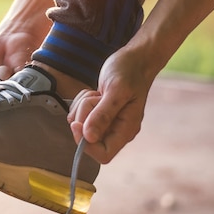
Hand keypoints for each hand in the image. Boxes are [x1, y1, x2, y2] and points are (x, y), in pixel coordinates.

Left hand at [67, 46, 153, 163]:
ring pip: (81, 124)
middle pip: (88, 138)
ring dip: (82, 107)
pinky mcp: (98, 113)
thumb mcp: (116, 91)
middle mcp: (116, 130)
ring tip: (98, 93)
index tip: (77, 124)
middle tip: (95, 98)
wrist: (135, 58)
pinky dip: (81, 102)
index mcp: (126, 130)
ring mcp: (106, 122)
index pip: (103, 155)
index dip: (86, 144)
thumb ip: (103, 114)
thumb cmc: (130, 72)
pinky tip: (94, 92)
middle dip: (84, 117)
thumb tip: (89, 137)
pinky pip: (79, 114)